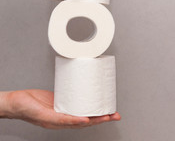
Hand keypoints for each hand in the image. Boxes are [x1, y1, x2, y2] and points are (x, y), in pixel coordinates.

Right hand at [0, 89, 119, 128]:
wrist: (16, 100)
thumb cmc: (26, 109)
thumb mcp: (44, 115)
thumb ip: (60, 119)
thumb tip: (79, 120)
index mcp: (61, 123)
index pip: (83, 123)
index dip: (97, 120)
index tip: (108, 116)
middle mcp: (64, 116)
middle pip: (87, 117)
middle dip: (102, 116)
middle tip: (115, 113)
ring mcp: (64, 108)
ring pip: (84, 109)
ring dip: (97, 108)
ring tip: (108, 105)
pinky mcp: (62, 99)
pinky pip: (77, 99)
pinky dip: (86, 98)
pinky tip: (93, 95)